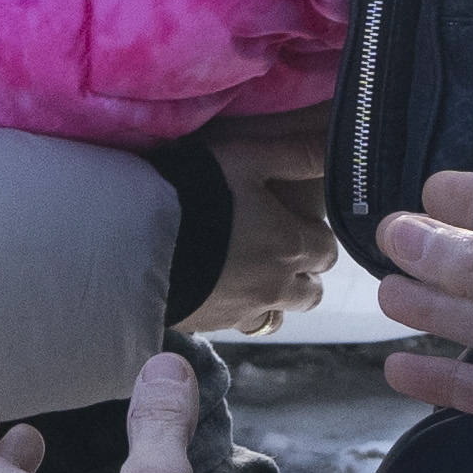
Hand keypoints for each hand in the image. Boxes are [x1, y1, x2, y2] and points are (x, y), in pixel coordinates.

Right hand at [195, 114, 330, 335]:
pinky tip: (219, 290)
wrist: (135, 239)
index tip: (299, 224)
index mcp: (292, 246)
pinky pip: (239, 324)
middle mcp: (276, 286)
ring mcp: (243, 310)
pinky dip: (239, 310)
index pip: (327, 250)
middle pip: (310, 291)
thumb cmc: (196, 190)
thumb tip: (336, 148)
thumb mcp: (247, 159)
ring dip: (275, 298)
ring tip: (253, 277)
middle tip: (281, 252)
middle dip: (304, 273)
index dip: (316, 236)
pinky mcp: (211, 324)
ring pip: (278, 315)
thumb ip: (296, 155)